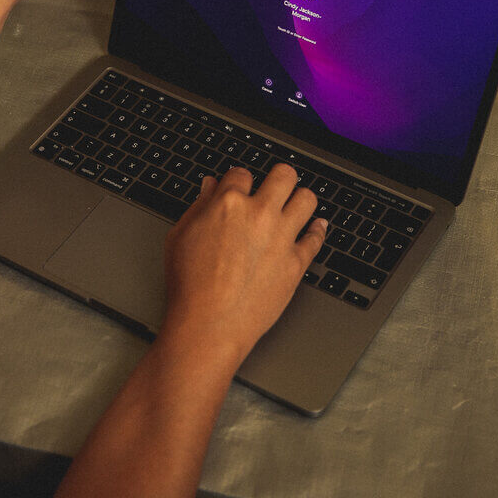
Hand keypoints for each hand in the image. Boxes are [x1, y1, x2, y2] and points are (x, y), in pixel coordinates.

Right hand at [161, 165, 325, 366]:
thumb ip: (199, 206)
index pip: (242, 173)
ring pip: (307, 199)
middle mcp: (259, 215)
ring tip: (295, 204)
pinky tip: (315, 227)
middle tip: (276, 185)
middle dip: (279, 177)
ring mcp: (281, 238)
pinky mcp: (296, 263)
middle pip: (284, 175)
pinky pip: (317, 238)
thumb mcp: (180, 237)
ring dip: (300, 199)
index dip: (240, 179)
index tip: (241, 186)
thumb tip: (210, 186)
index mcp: (228, 204)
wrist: (210, 325)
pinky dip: (318, 230)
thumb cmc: (190, 286)